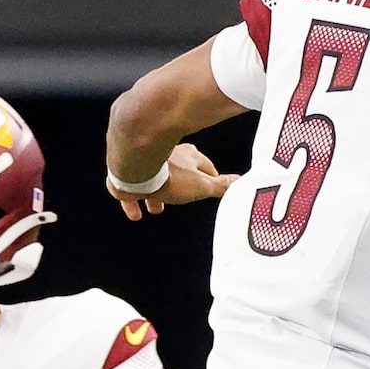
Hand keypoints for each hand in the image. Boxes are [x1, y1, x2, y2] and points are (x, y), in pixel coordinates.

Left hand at [111, 144, 235, 219]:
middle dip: (180, 186)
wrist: (136, 166)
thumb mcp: (202, 185)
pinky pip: (132, 188)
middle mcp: (166, 155)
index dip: (210, 176)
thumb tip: (241, 181)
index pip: (205, 165)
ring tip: (156, 209)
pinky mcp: (128, 173)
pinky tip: (135, 213)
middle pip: (177, 172)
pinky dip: (134, 201)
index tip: (212, 184)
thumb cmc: (169, 174)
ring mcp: (146, 162)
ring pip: (153, 179)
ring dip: (155, 195)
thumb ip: (221, 185)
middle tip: (181, 198)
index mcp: (188, 155)